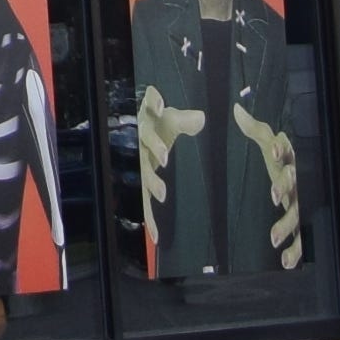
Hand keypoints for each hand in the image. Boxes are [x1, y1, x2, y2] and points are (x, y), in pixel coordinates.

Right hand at [134, 84, 193, 229]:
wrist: (140, 131)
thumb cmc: (157, 124)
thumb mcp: (171, 119)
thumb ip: (184, 120)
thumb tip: (201, 119)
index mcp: (146, 124)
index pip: (148, 109)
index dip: (152, 105)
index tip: (160, 105)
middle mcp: (139, 142)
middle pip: (144, 144)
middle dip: (153, 150)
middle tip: (165, 157)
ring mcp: (138, 163)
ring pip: (142, 172)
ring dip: (151, 182)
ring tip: (162, 194)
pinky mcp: (140, 181)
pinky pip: (143, 200)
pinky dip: (149, 218)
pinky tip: (156, 235)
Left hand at [236, 103, 308, 262]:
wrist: (287, 174)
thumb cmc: (274, 157)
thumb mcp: (264, 141)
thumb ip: (253, 128)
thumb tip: (236, 109)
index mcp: (287, 160)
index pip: (286, 152)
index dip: (280, 150)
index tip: (271, 151)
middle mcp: (296, 182)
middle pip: (293, 184)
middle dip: (285, 188)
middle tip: (273, 195)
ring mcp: (297, 204)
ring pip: (296, 215)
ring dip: (286, 225)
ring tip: (273, 238)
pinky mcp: (297, 223)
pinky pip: (299, 239)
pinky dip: (294, 251)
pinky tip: (285, 262)